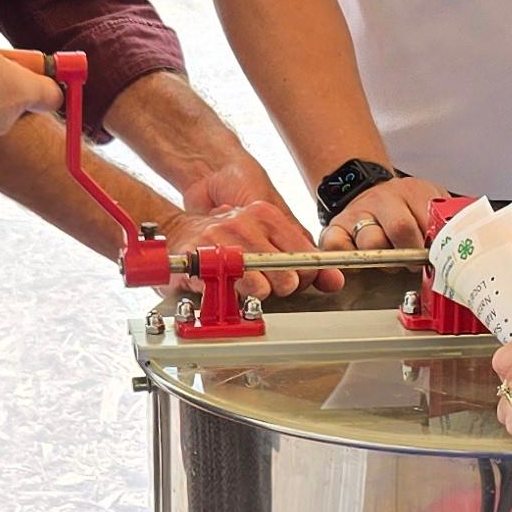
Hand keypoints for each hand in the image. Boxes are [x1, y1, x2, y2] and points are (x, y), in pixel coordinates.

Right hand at [165, 188, 328, 302]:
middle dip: (284, 287)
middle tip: (270, 285)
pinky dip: (230, 297)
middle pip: (287, 272)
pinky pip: (225, 288)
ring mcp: (221, 239)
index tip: (298, 281)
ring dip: (259, 293)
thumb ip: (301, 256)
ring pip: (259, 283)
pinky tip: (228, 290)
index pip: (305, 254)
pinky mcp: (199, 258)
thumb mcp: (266, 237)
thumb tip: (334, 281)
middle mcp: (245, 223)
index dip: (306, 276)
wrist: (177, 228)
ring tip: (250, 288)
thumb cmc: (223, 237)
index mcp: (266, 215)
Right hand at [325, 172, 445, 254]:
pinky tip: (360, 261)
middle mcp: (382, 200)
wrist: (370, 191)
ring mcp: (358, 214)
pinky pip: (336, 245)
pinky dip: (347, 258)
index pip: (428, 221)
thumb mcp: (431, 203)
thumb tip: (471, 239)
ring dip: (384, 259)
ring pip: (371, 242)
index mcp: (411, 192)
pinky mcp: (335, 228)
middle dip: (412, 254)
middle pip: (401, 229)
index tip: (437, 256)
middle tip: (414, 262)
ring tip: (390, 259)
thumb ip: (447, 219)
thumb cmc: (405, 206)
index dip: (434, 245)